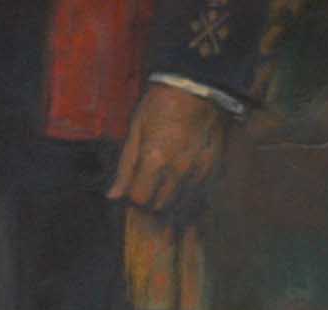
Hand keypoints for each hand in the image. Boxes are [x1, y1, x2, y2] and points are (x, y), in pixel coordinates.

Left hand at [107, 83, 228, 211]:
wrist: (198, 85)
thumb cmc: (161, 103)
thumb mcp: (136, 129)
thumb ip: (125, 166)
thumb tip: (113, 196)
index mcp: (154, 159)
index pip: (140, 199)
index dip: (135, 196)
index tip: (136, 186)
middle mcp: (178, 170)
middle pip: (160, 206)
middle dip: (151, 200)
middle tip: (151, 185)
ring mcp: (198, 170)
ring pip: (181, 204)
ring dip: (171, 199)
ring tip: (168, 182)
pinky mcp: (214, 166)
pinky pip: (200, 192)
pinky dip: (190, 192)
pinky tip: (185, 179)